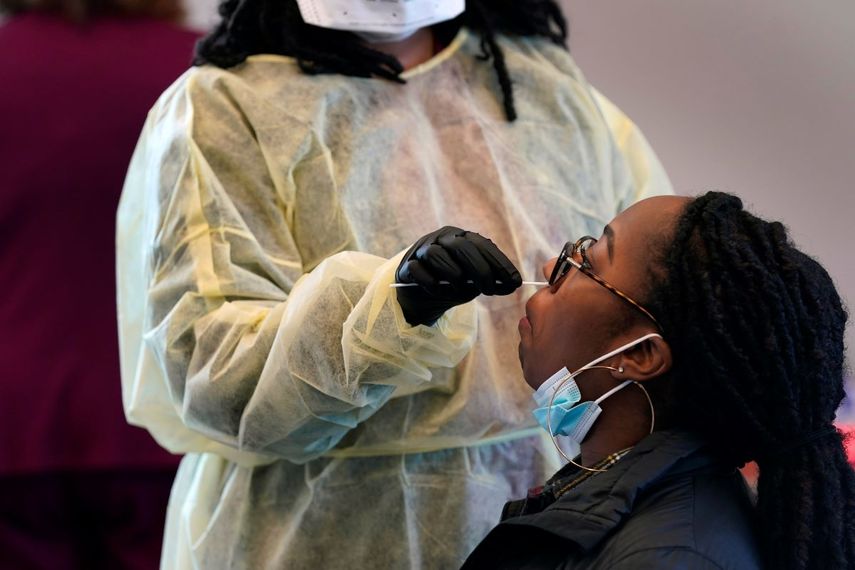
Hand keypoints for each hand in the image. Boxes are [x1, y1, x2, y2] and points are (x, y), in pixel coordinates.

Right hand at [395, 226, 521, 325]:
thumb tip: (513, 284)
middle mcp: (442, 238)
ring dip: (454, 276)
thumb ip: (490, 281)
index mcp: (462, 237)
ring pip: (438, 255)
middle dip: (480, 270)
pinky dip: (431, 283)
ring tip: (461, 291)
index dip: (500, 263)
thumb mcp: (473, 282)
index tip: (514, 281)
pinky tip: (438, 291)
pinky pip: (419, 271)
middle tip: (490, 290)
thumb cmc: (451, 284)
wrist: (421, 295)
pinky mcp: (407, 265)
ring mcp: (422, 249)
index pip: (483, 245)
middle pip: (462, 247)